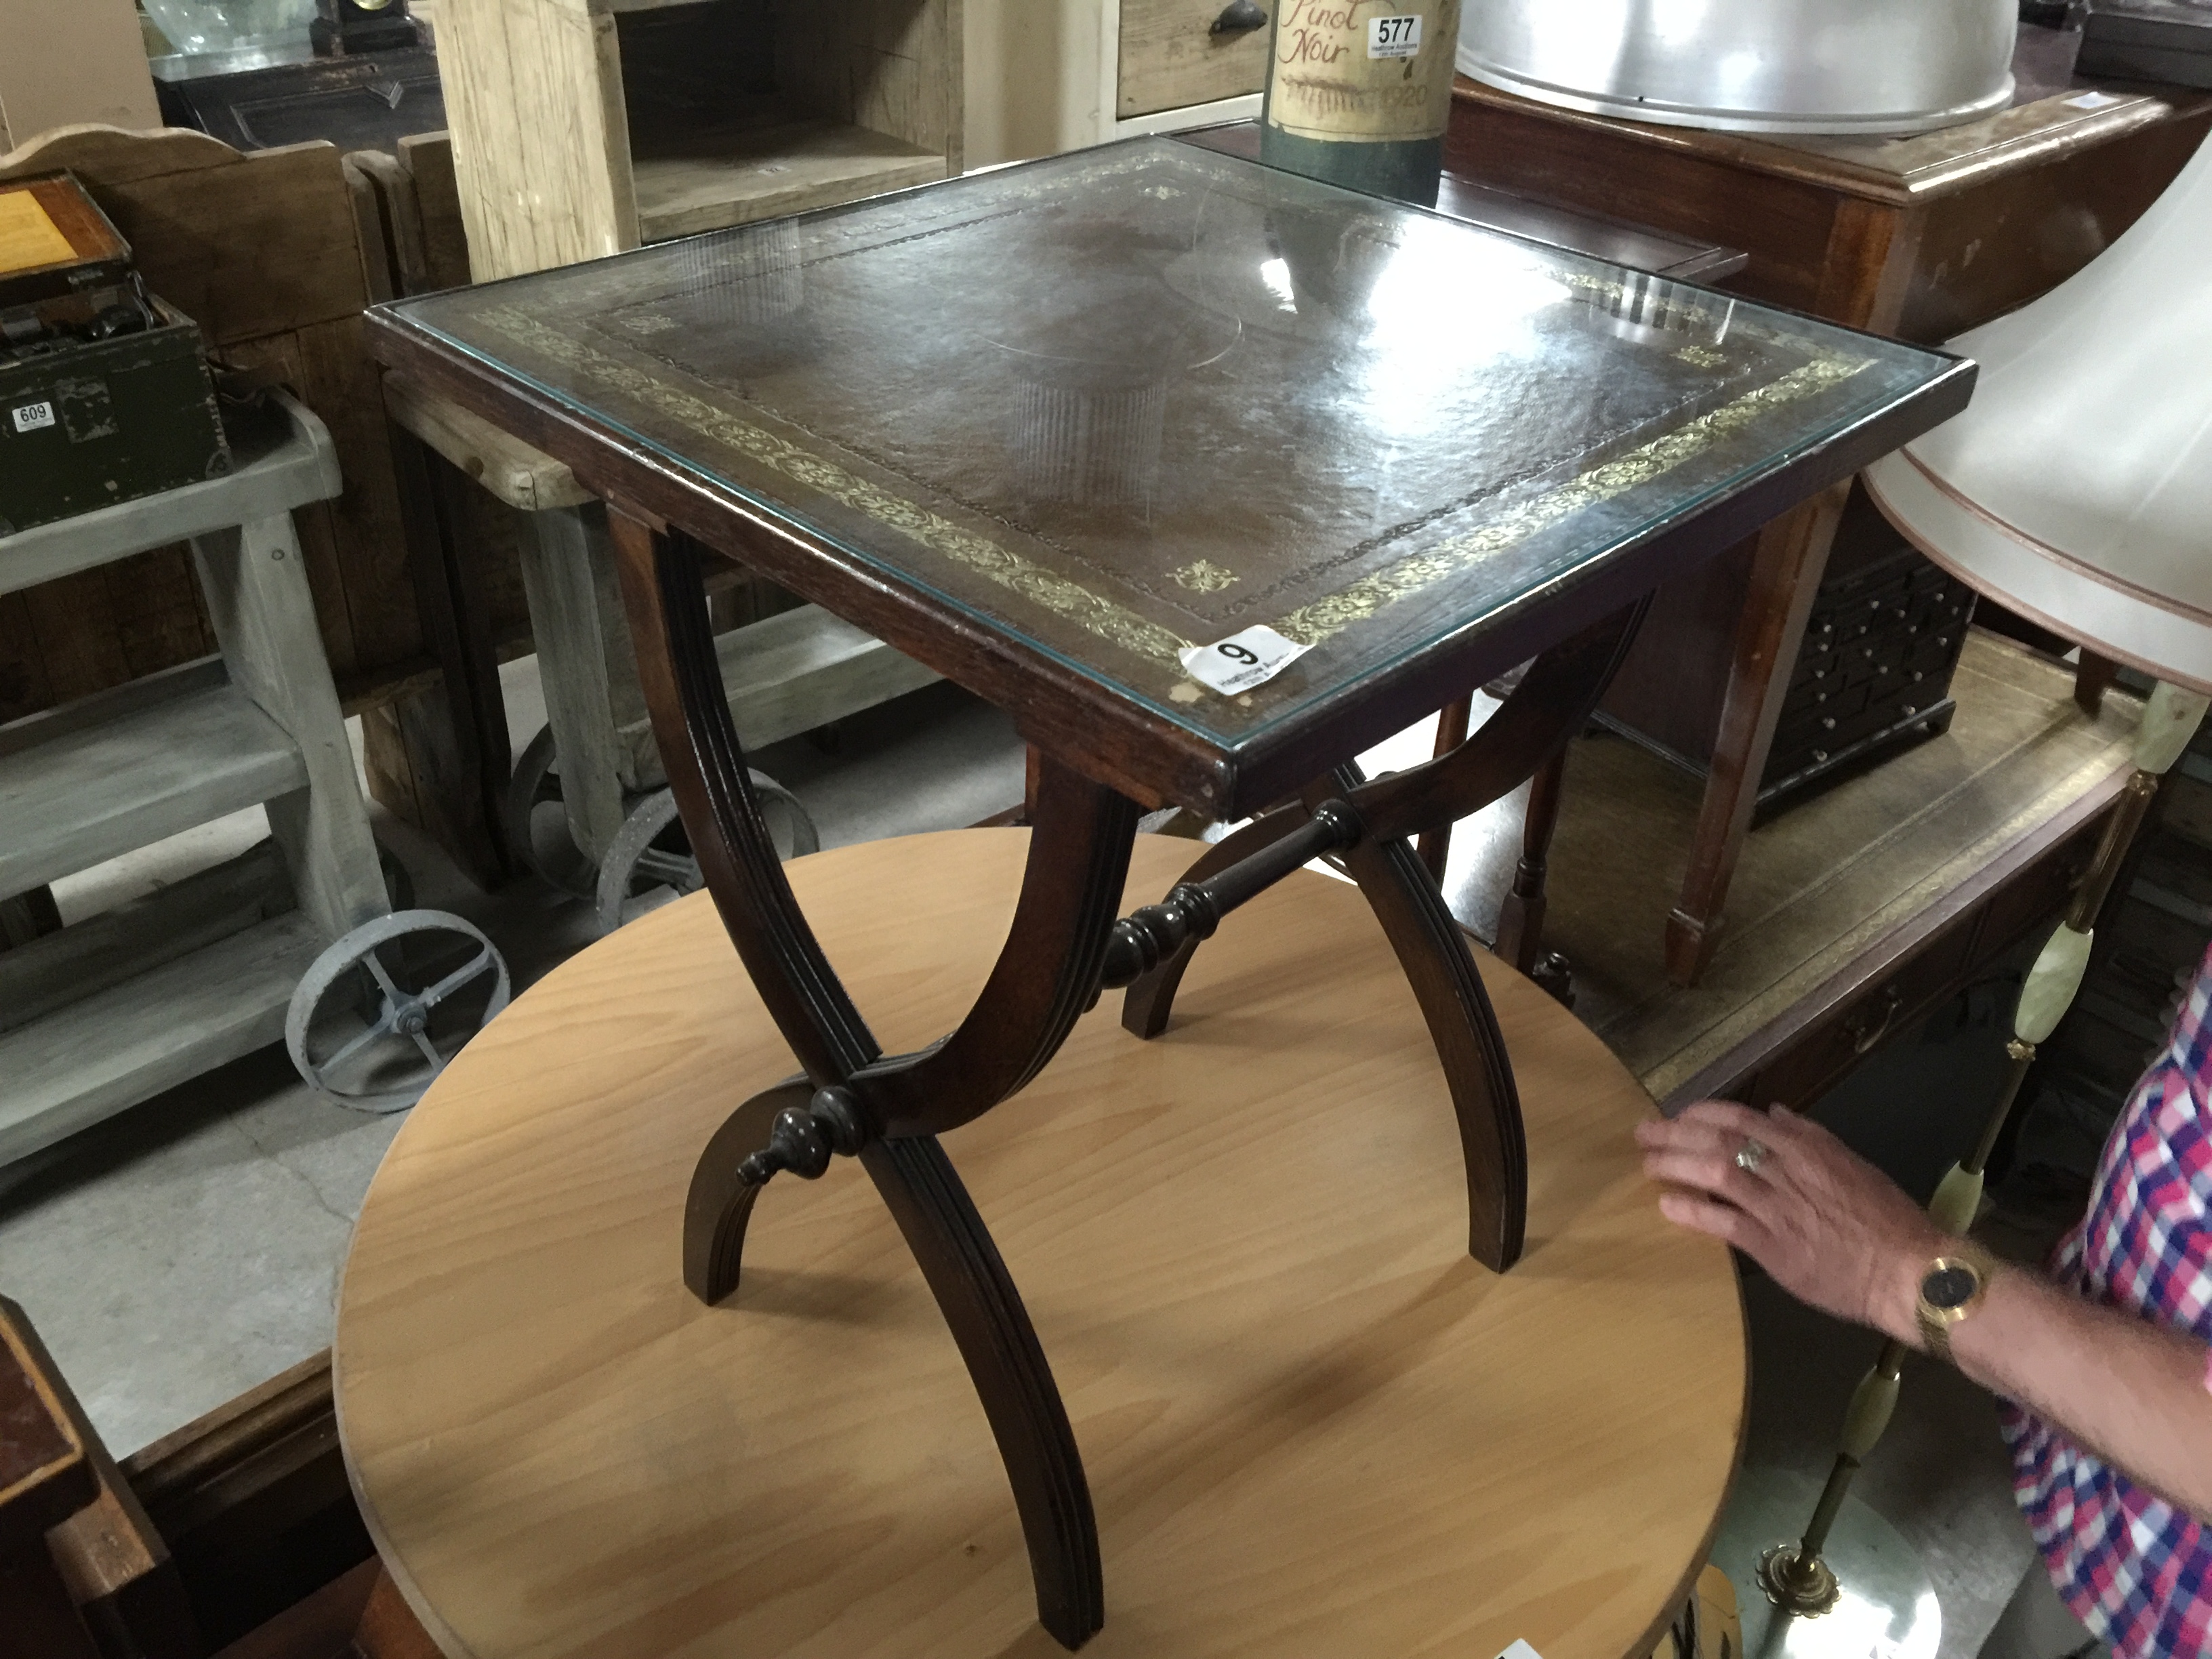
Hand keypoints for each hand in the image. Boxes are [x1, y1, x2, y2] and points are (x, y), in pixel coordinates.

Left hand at [1636, 1101, 1942, 1343]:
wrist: (1911, 1270)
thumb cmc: (1887, 1220)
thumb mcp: (1851, 1164)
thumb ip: (1811, 1138)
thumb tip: (1775, 1113)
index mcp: (1808, 1148)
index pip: (1743, 1119)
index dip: (1704, 1114)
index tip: (1679, 1114)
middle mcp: (1789, 1170)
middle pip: (1720, 1141)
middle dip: (1676, 1133)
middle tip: (1643, 1133)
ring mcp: (1779, 1208)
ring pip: (1716, 1174)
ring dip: (1676, 1165)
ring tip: (1648, 1164)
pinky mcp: (1775, 1247)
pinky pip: (1724, 1223)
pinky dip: (1693, 1211)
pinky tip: (1668, 1205)